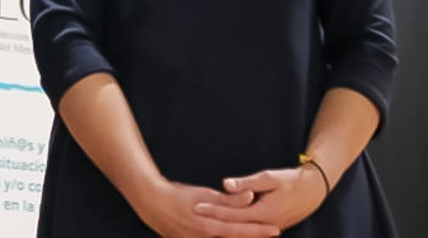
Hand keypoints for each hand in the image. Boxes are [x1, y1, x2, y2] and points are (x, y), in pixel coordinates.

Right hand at [133, 179, 280, 237]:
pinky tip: (230, 235)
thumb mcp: (204, 194)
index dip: (259, 231)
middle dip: (252, 237)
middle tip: (271, 233)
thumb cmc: (178, 196)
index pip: (241, 230)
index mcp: (210, 227)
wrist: (151, 204)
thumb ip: (228, 199)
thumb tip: (250, 197)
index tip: (275, 230)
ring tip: (254, 235)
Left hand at [194, 168, 323, 231]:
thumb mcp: (269, 178)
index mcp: (263, 213)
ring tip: (202, 225)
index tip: (196, 206)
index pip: (232, 214)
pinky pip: (248, 232)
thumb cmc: (292, 181)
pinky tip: (223, 229)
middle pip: (233, 227)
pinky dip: (235, 231)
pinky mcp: (269, 227)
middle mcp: (265, 225)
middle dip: (213, 221)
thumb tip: (226, 184)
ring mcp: (269, 228)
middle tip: (193, 216)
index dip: (214, 210)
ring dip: (223, 229)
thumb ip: (247, 183)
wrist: (314, 191)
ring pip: (241, 233)